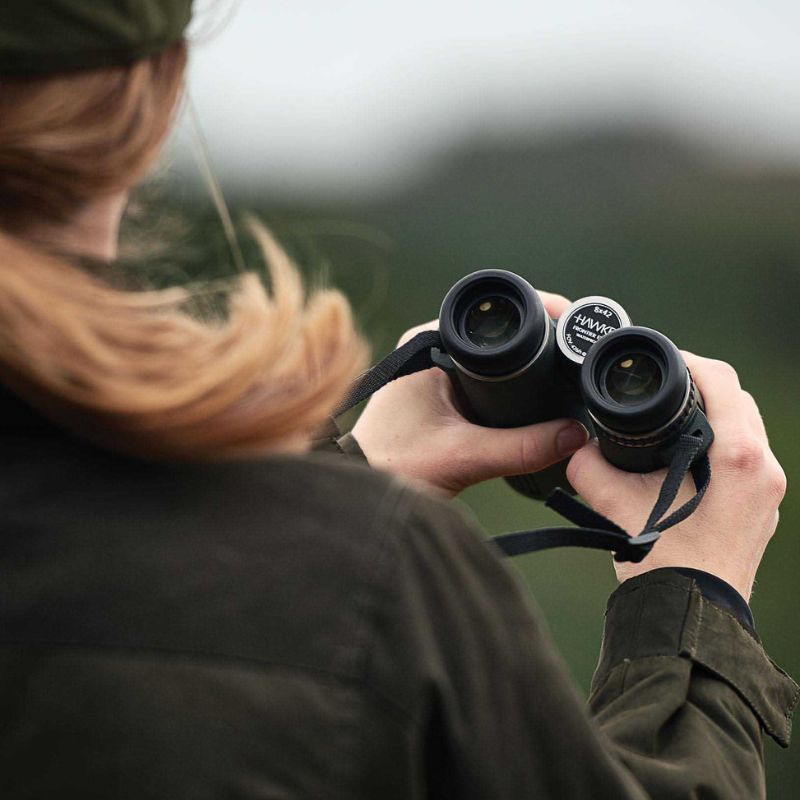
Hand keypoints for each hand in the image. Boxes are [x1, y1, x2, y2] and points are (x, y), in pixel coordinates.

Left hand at [352, 292, 588, 496]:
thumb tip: (575, 435)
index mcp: (429, 342)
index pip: (493, 317)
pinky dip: (512, 391)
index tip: (569, 325)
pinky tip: (535, 401)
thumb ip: (521, 448)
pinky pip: (488, 383)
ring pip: (496, 362)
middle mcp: (433, 349)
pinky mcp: (446, 396)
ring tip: (562, 378)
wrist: (364, 495)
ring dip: (526, 371)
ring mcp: (440, 371)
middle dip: (538, 347)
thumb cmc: (392, 467)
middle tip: (576, 359)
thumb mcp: (463, 456)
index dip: (537, 316)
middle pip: (500, 338)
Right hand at [566, 353, 786, 599]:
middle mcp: (763, 467)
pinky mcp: (764, 505)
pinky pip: (749, 455)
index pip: (720, 380)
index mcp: (736, 455)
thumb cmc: (665, 563)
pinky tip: (690, 455)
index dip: (688, 362)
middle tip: (665, 388)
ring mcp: (770, 488)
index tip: (662, 364)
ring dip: (715, 414)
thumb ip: (588, 465)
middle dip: (701, 385)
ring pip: (747, 426)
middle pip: (737, 398)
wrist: (691, 613)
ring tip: (675, 418)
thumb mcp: (614, 503)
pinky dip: (722, 443)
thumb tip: (576, 446)